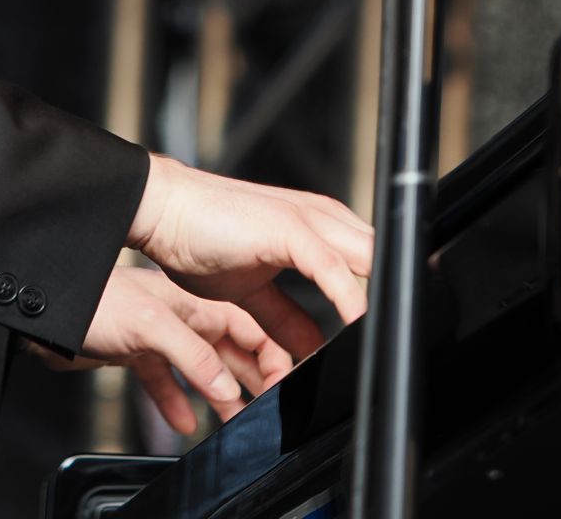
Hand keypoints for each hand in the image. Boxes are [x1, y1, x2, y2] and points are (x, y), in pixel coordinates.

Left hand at [25, 263, 294, 435]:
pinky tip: (182, 422)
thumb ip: (192, 354)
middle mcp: (178, 318)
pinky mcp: (135, 354)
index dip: (269, 353)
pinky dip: (175, 403)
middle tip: (267, 407)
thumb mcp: (150, 325)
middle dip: (250, 378)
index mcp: (191, 303)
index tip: (283, 383)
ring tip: (233, 420)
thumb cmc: (93, 304)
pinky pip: (164, 382)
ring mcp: (157, 336)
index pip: (245, 327)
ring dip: (218, 396)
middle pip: (228, 349)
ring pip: (200, 370)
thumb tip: (228, 387)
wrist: (46, 316)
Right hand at [127, 153, 373, 358]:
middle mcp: (321, 219)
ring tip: (389, 344)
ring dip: (381, 304)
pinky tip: (357, 327)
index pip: (371, 264)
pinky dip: (351, 301)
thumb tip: (311, 350)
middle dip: (395, 303)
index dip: (386, 300)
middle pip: (381, 261)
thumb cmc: (199, 237)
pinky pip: (335, 270)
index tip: (392, 340)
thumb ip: (285, 318)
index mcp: (316, 228)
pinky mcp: (291, 228)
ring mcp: (309, 219)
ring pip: (370, 261)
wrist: (162, 211)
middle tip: (398, 348)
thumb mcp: (250, 291)